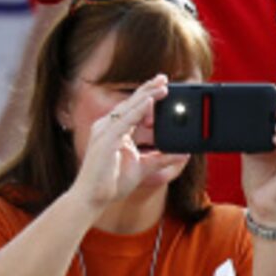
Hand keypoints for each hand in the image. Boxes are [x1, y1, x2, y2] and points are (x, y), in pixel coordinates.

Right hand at [69, 75, 168, 213]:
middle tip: (165, 77)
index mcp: (114, 130)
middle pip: (131, 103)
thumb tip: (183, 153)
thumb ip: (162, 158)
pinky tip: (149, 101)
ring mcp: (104, 132)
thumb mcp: (144, 167)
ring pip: (128, 108)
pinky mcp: (105, 140)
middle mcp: (107, 127)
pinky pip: (124, 121)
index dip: (147, 96)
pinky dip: (138, 110)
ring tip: (163, 86)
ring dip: (147, 95)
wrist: (92, 198)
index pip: (132, 108)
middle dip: (148, 89)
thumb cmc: (111, 183)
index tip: (163, 87)